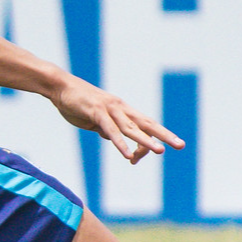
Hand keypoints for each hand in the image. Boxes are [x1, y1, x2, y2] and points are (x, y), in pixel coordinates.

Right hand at [49, 78, 183, 162]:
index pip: (143, 126)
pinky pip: (110, 130)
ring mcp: (109, 110)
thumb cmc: (77, 103)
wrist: (60, 86)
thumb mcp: (95, 120)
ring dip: (145, 140)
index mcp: (122, 110)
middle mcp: (120, 109)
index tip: (152, 155)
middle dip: (164, 135)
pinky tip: (128, 154)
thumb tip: (114, 139)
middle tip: (180, 145)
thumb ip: (106, 128)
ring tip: (160, 151)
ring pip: (131, 128)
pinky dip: (119, 143)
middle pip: (146, 123)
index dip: (150, 141)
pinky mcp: (96, 113)